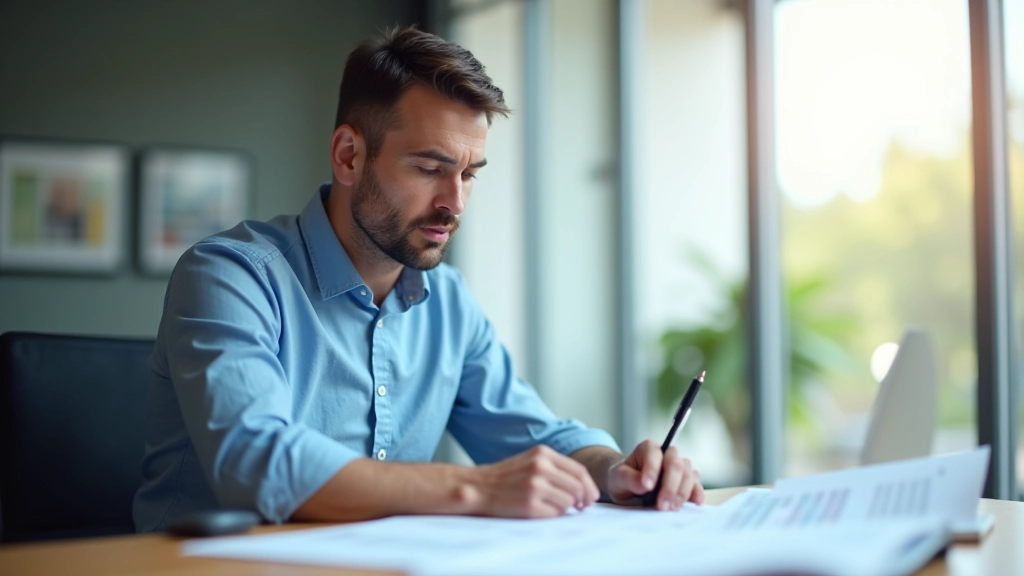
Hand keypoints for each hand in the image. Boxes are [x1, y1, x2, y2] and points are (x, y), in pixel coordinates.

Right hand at [464, 445, 600, 517]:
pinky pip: (555, 514)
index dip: (589, 486)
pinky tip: (540, 511)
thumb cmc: (506, 477)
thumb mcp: (530, 460)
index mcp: (543, 453)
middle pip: (577, 487)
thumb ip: (555, 467)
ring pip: (568, 501)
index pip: (579, 470)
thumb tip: (583, 486)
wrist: (478, 487)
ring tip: (551, 506)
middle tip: (580, 507)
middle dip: (582, 499)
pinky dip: (552, 515)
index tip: (591, 497)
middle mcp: (540, 467)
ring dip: (565, 507)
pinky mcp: (529, 505)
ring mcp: (535, 486)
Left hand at [606, 440, 703, 509]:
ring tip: (671, 508)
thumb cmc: (622, 479)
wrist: (628, 490)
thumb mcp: (618, 478)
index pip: (654, 454)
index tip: (646, 487)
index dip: (652, 470)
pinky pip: (696, 484)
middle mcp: (667, 454)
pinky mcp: (686, 482)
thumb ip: (629, 479)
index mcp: (648, 448)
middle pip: (676, 464)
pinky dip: (697, 493)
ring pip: (689, 474)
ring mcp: (679, 467)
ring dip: (682, 492)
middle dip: (670, 486)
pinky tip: (694, 502)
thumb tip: (645, 485)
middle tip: (661, 505)